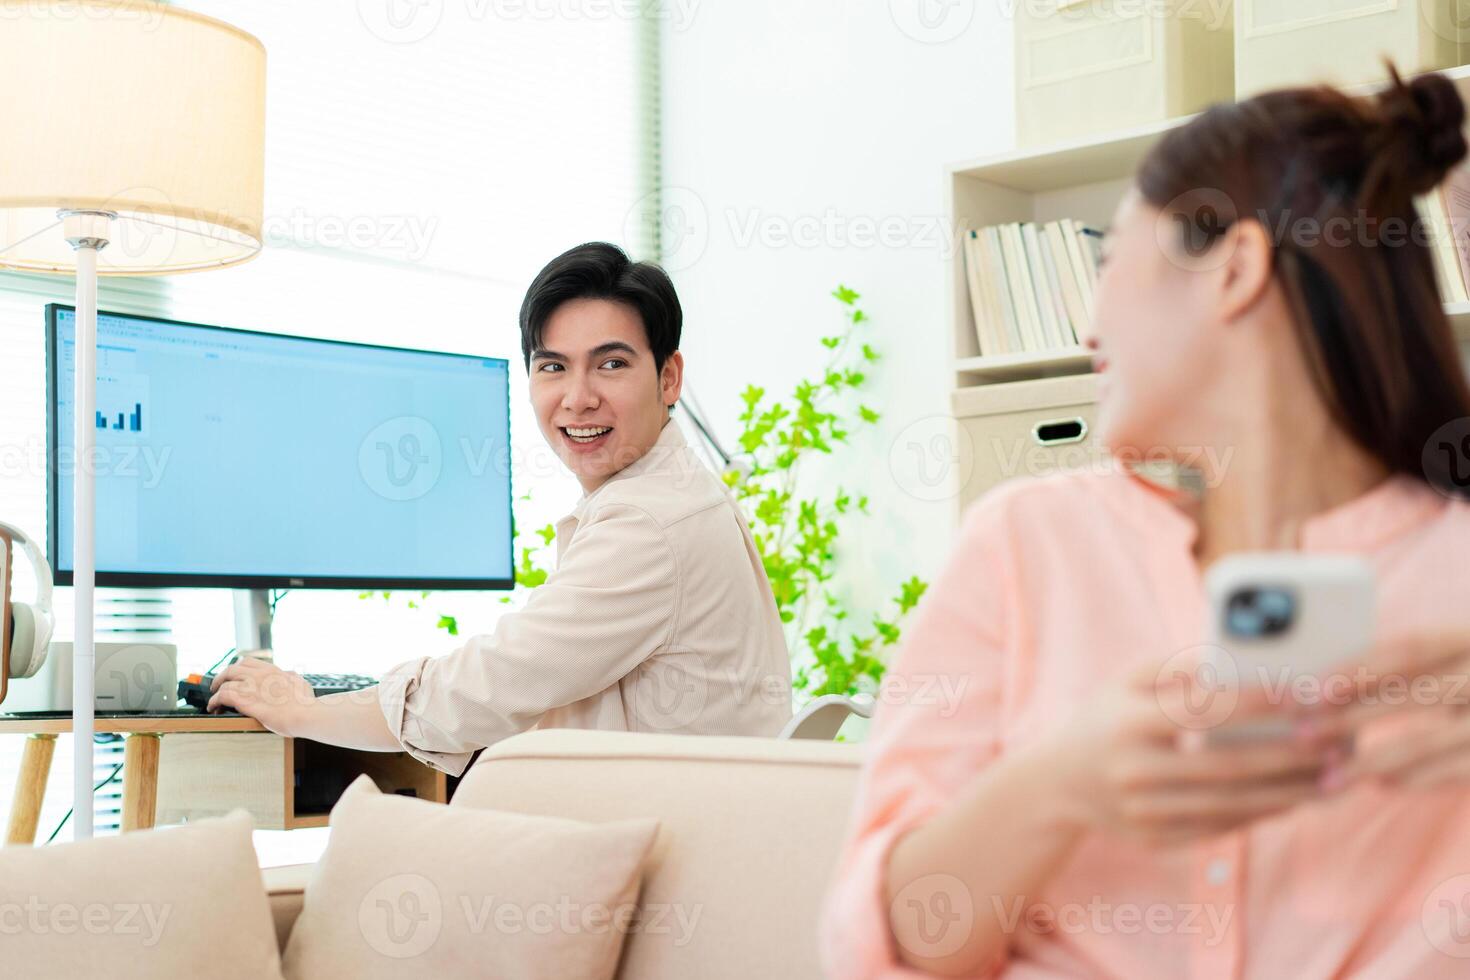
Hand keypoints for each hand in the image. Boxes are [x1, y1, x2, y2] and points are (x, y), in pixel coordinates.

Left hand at [207, 657, 315, 735]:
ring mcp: (251, 687)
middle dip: (221, 677)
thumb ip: (291, 677)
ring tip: (214, 701)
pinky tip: (213, 707)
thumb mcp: (300, 682)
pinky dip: (214, 701)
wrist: (306, 714)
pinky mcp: (246, 701)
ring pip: (225, 683)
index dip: (236, 669)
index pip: (247, 662)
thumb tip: (289, 675)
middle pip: (231, 669)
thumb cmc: (305, 702)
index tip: (233, 675)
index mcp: (272, 670)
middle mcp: (259, 675)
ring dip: (216, 692)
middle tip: (217, 685)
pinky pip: (223, 696)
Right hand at [1042, 651, 1345, 847]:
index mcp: (1128, 720)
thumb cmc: (1106, 717)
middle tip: (1338, 740)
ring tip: (1333, 775)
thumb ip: (1179, 665)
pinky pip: (1221, 828)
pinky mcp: (1156, 839)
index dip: (1257, 701)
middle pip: (1227, 764)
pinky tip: (1296, 797)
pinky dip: (1263, 814)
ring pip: (1232, 804)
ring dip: (1289, 791)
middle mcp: (1134, 769)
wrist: (1056, 783)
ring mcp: (1143, 811)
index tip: (1305, 691)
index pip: (1203, 709)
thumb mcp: (1126, 680)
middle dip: (1289, 753)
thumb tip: (1242, 661)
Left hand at [1305, 629, 1469, 790]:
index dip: (1359, 669)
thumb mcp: (1454, 661)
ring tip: (1330, 774)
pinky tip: (1380, 783)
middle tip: (1301, 735)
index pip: (1410, 650)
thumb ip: (1411, 669)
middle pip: (1413, 695)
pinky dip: (1416, 778)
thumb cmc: (1468, 680)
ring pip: (1430, 739)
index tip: (1310, 691)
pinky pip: (1458, 771)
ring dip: (1373, 759)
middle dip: (1351, 716)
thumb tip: (1321, 689)